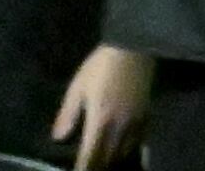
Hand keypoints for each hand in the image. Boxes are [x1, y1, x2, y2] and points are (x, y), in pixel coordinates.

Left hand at [49, 46, 151, 170]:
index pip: (90, 155)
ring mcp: (135, 123)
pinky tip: (123, 147)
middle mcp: (119, 127)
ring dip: (111, 159)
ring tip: (103, 160)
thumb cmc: (101, 66)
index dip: (82, 168)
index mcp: (99, 121)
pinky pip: (138, 141)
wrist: (133, 47)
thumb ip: (68, 114)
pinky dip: (128, 148)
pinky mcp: (146, 115)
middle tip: (88, 166)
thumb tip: (58, 138)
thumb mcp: (78, 87)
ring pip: (123, 152)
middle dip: (97, 166)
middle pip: (107, 158)